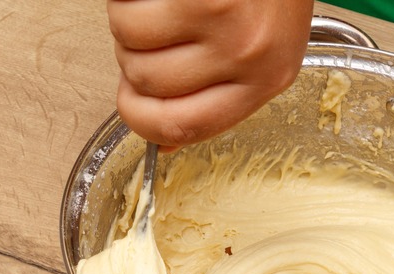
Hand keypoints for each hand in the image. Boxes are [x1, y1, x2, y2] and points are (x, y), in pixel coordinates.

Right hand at [107, 0, 313, 148]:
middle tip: (161, 27)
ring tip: (166, 1)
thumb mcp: (263, 50)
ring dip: (131, 17)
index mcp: (265, 79)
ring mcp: (223, 19)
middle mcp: (248, 55)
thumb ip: (217, 96)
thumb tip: (165, 139)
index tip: (131, 105)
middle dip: (136, 54)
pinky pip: (128, 7)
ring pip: (129, 39)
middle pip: (146, 81)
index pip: (185, 125)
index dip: (142, 121)